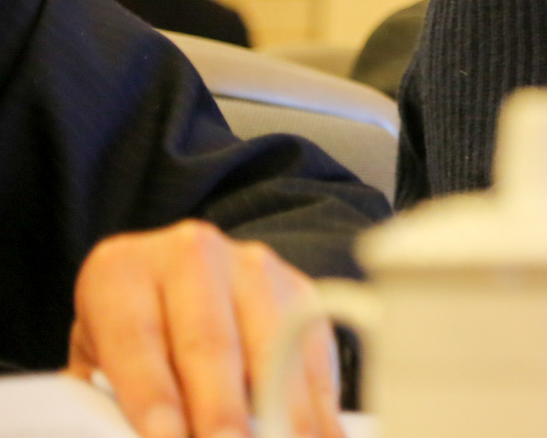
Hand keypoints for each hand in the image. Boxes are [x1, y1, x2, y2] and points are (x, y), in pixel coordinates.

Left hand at [68, 220, 341, 437]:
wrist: (175, 283)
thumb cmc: (130, 341)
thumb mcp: (98, 365)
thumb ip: (109, 405)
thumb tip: (146, 435)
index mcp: (121, 274)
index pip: (135, 339)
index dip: (153, 397)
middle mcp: (191, 256)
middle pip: (209, 342)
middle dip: (220, 410)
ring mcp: (253, 267)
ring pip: (271, 346)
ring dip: (281, 412)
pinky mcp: (299, 290)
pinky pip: (315, 353)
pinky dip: (320, 408)